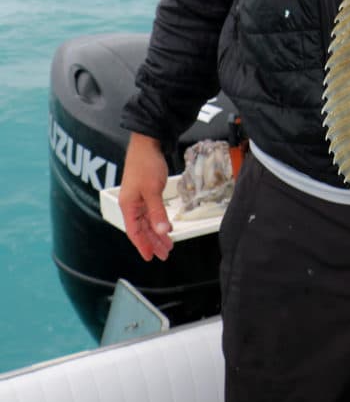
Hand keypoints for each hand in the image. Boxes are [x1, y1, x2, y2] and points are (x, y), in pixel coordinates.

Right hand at [118, 132, 173, 260]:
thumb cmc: (145, 164)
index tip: (151, 257)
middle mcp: (131, 204)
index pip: (134, 232)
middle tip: (165, 254)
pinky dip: (159, 221)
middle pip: (142, 229)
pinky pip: (151, 213)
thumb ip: (157, 212)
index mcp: (128, 205)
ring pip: (148, 222)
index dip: (143, 245)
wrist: (148, 144)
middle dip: (153, 242)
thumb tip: (162, 231)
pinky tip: (167, 226)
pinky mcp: (146, 192)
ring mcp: (138, 198)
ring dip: (157, 233)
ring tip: (168, 244)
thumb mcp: (153, 191)